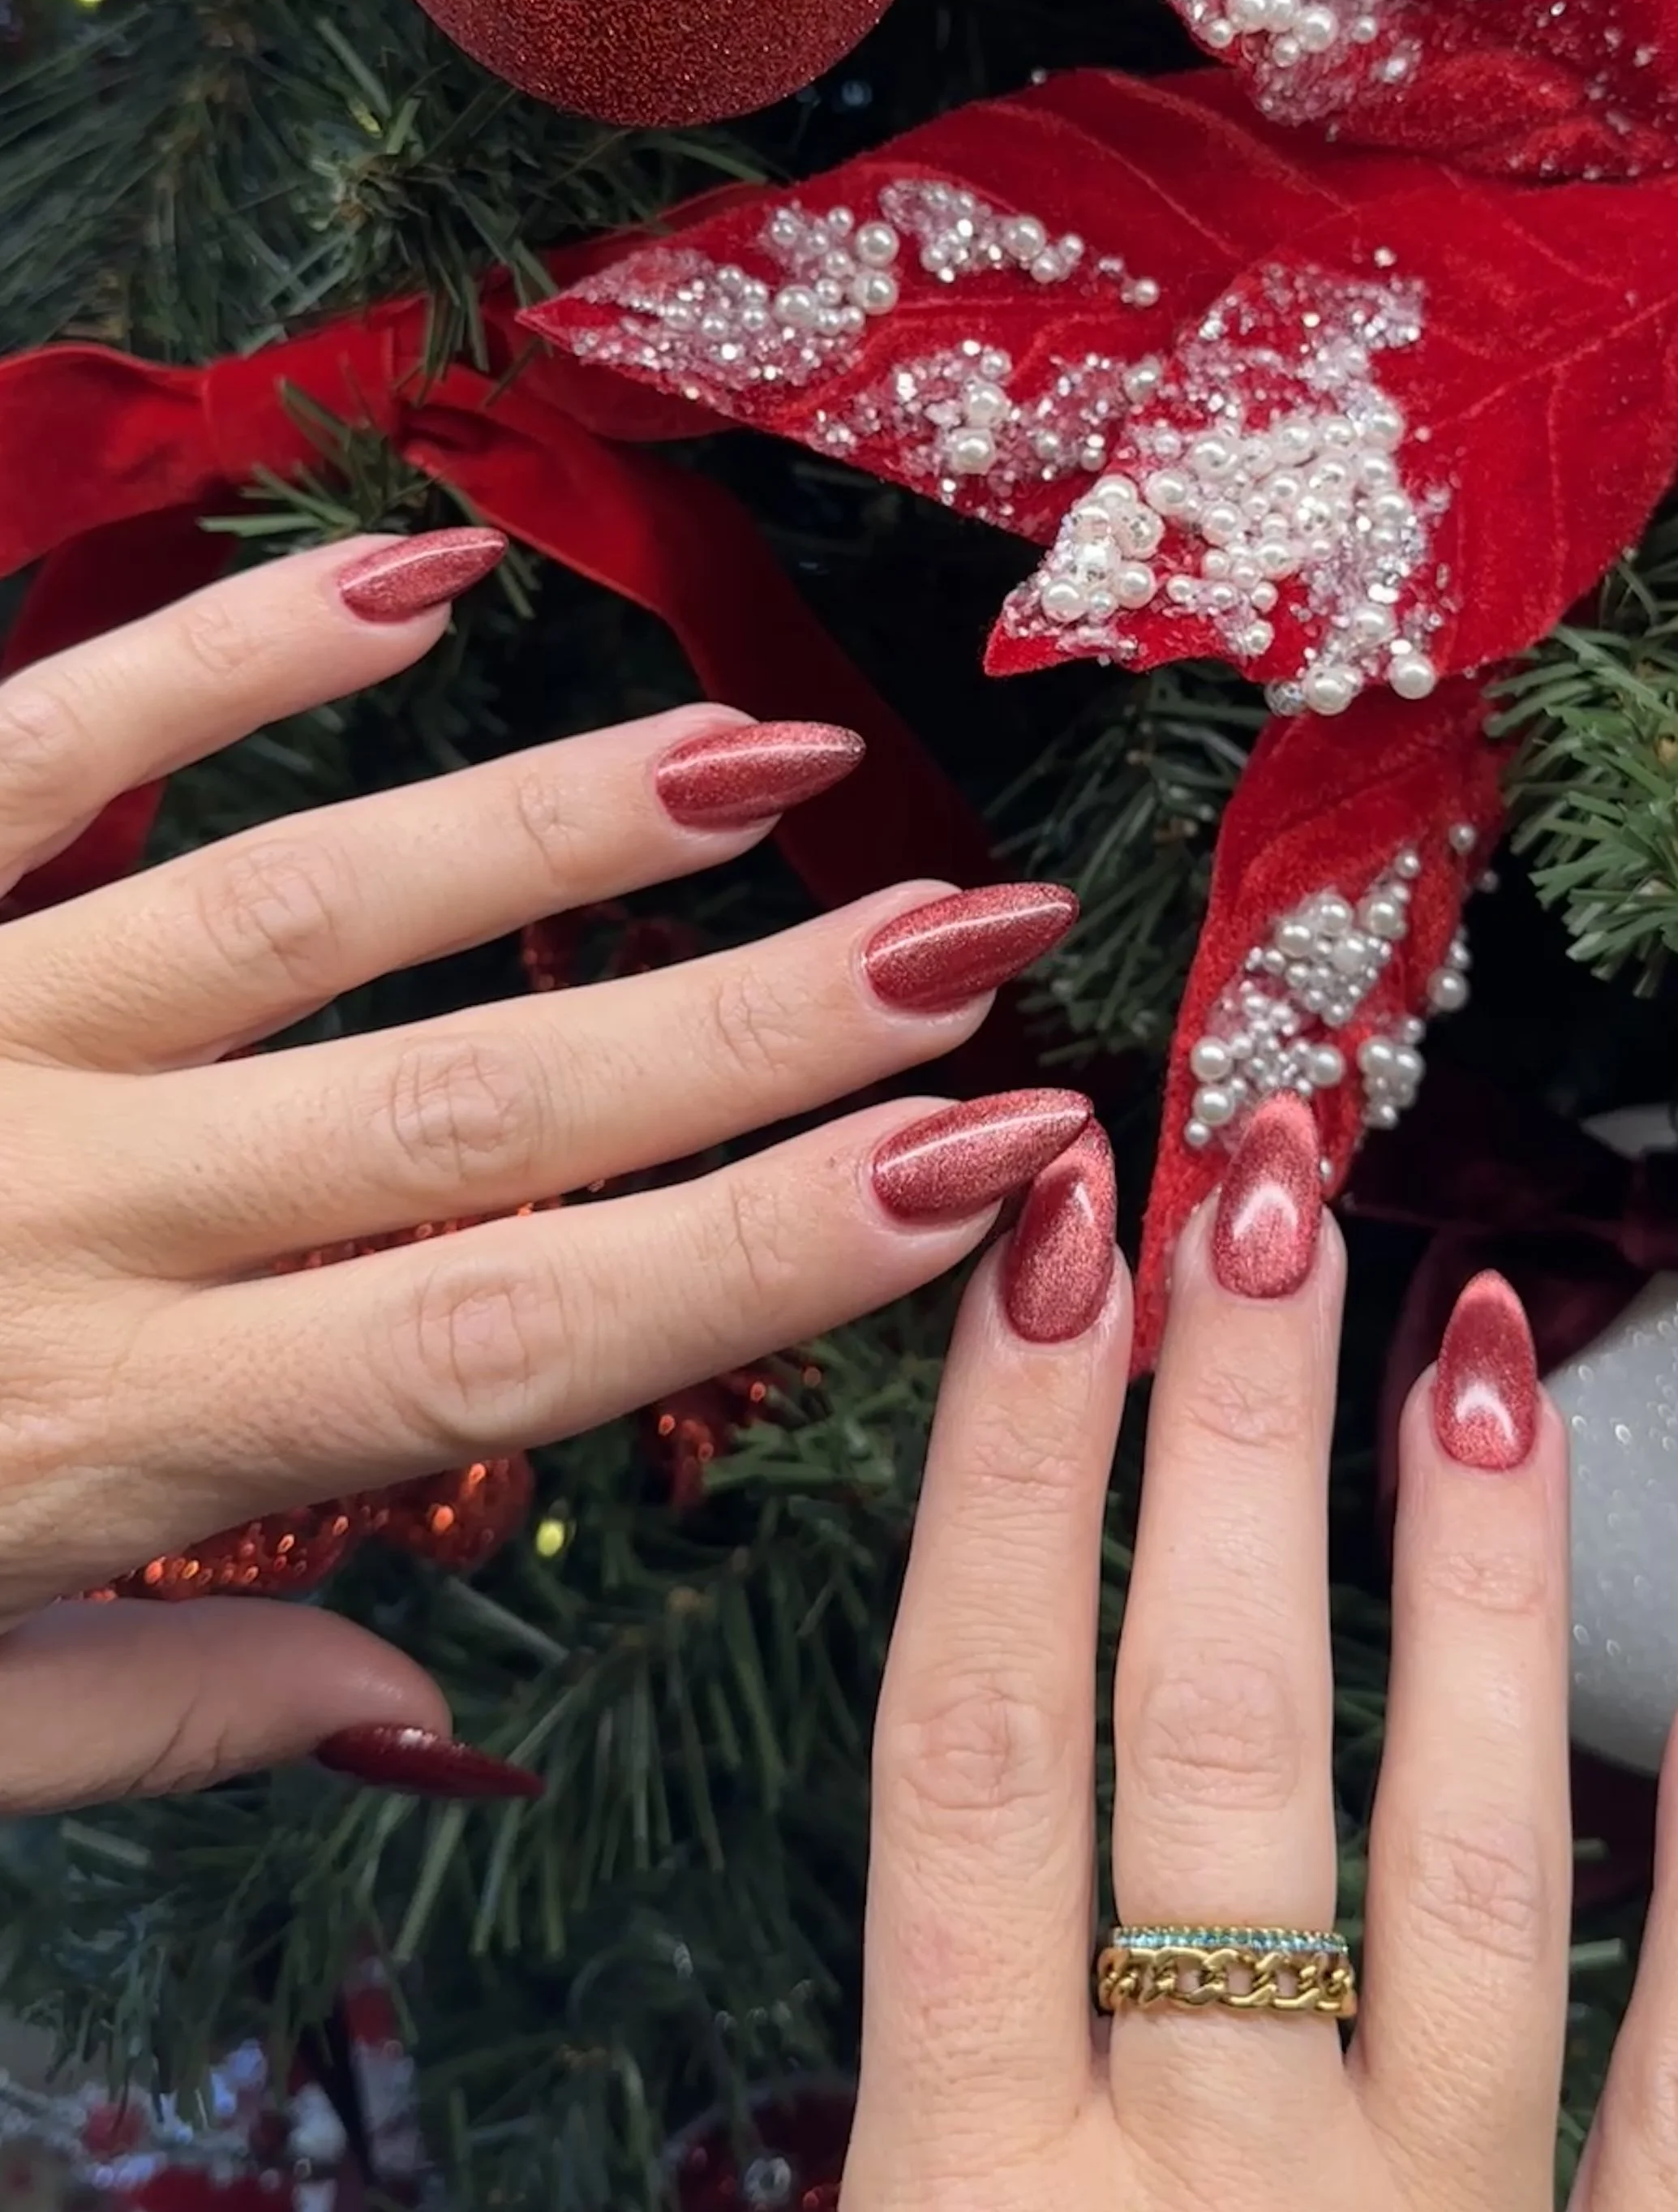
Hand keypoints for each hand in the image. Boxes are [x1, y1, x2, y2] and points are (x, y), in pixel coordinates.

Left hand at [0, 530, 1087, 1811]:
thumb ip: (175, 1705)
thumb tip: (432, 1704)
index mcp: (105, 1435)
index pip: (518, 1336)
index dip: (772, 1248)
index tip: (976, 1165)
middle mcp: (66, 1216)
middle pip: (477, 1111)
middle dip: (760, 1023)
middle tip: (973, 930)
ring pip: (307, 912)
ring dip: (560, 828)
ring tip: (773, 763)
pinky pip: (46, 746)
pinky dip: (229, 650)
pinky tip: (417, 581)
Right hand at [847, 1097, 1677, 2211]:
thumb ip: (899, 2083)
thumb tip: (936, 1814)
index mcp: (973, 2185)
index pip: (977, 1747)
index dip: (1007, 1468)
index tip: (1047, 1247)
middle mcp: (1215, 2202)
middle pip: (1217, 1743)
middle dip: (1237, 1441)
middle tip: (1264, 1197)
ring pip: (1468, 1863)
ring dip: (1473, 1580)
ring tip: (1475, 1340)